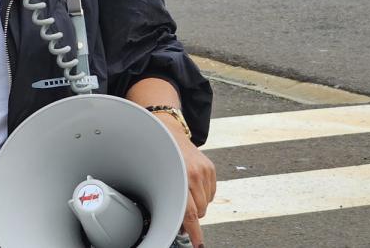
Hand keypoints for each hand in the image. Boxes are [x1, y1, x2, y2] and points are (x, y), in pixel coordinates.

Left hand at [158, 116, 216, 246]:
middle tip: (179, 205)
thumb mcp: (160, 182)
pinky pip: (211, 194)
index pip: (189, 214)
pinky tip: (192, 184)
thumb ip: (170, 202)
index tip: (198, 244)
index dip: (194, 232)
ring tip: (184, 190)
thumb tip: (179, 226)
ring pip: (206, 204)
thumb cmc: (158, 159)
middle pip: (200, 212)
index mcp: (178, 180)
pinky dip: (203, 194)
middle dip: (191, 214)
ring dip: (197, 203)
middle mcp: (193, 175)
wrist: (167, 133)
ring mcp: (204, 171)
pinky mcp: (211, 168)